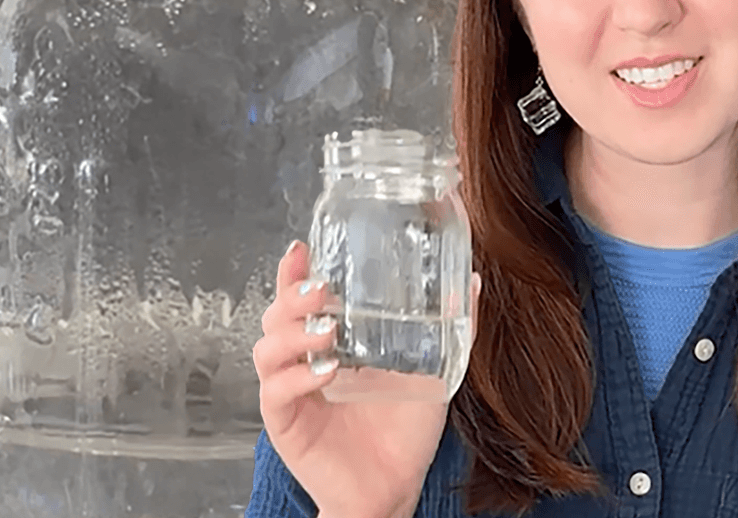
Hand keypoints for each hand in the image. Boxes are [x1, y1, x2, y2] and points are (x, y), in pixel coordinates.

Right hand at [252, 240, 479, 517]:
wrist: (394, 489)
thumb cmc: (404, 433)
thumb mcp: (432, 372)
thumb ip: (451, 330)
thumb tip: (470, 281)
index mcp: (329, 344)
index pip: (299, 299)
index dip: (293, 273)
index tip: (302, 249)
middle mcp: (302, 362)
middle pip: (275, 316)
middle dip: (292, 296)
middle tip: (323, 290)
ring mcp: (291, 392)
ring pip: (267, 349)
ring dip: (293, 334)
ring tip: (327, 330)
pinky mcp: (286, 424)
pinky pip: (276, 392)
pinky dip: (297, 378)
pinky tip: (325, 373)